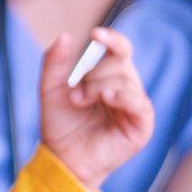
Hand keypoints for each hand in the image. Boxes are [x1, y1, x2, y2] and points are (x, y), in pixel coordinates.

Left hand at [39, 28, 154, 191]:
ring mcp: (134, 106)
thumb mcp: (50, 89)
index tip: (95, 34)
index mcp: (108, 75)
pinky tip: (109, 98)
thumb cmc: (59, 124)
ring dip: (98, 88)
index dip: (111, 39)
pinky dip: (124, 97)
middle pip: (119, 63)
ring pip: (125, 80)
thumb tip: (64, 36)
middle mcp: (125, 87)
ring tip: (80, 102)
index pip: (120, 48)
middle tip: (74, 95)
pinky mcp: (141, 125)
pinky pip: (139, 103)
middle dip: (93, 75)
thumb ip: (54, 62)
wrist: (62, 157)